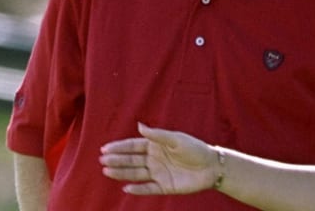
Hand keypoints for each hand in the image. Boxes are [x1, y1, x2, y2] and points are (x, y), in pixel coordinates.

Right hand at [100, 122, 217, 194]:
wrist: (211, 166)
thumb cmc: (195, 149)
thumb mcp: (176, 139)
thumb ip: (158, 135)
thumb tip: (139, 125)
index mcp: (156, 146)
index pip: (134, 146)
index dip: (119, 147)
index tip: (105, 149)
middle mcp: (154, 159)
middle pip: (131, 160)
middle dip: (117, 160)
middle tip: (102, 161)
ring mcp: (158, 173)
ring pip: (136, 174)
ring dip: (122, 173)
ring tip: (107, 171)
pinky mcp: (164, 187)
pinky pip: (148, 188)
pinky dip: (137, 189)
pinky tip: (126, 188)